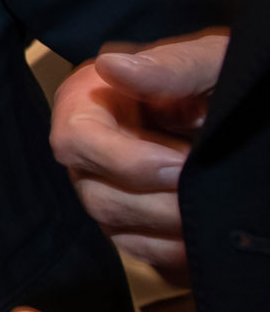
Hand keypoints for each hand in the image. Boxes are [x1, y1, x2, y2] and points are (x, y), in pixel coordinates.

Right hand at [48, 31, 226, 284]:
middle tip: (209, 193)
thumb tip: (111, 66)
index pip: (77, 141)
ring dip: (168, 229)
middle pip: (96, 195)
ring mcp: (103, 189)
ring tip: (214, 211)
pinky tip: (204, 233)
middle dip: (157, 203)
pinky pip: (139, 250)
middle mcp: (85, 152)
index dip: (126, 161)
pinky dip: (173, 250)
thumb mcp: (205, 61)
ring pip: (115, 228)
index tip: (181, 165)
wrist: (234, 106)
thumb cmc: (215, 75)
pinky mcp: (128, 221)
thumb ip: (167, 66)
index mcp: (88, 103)